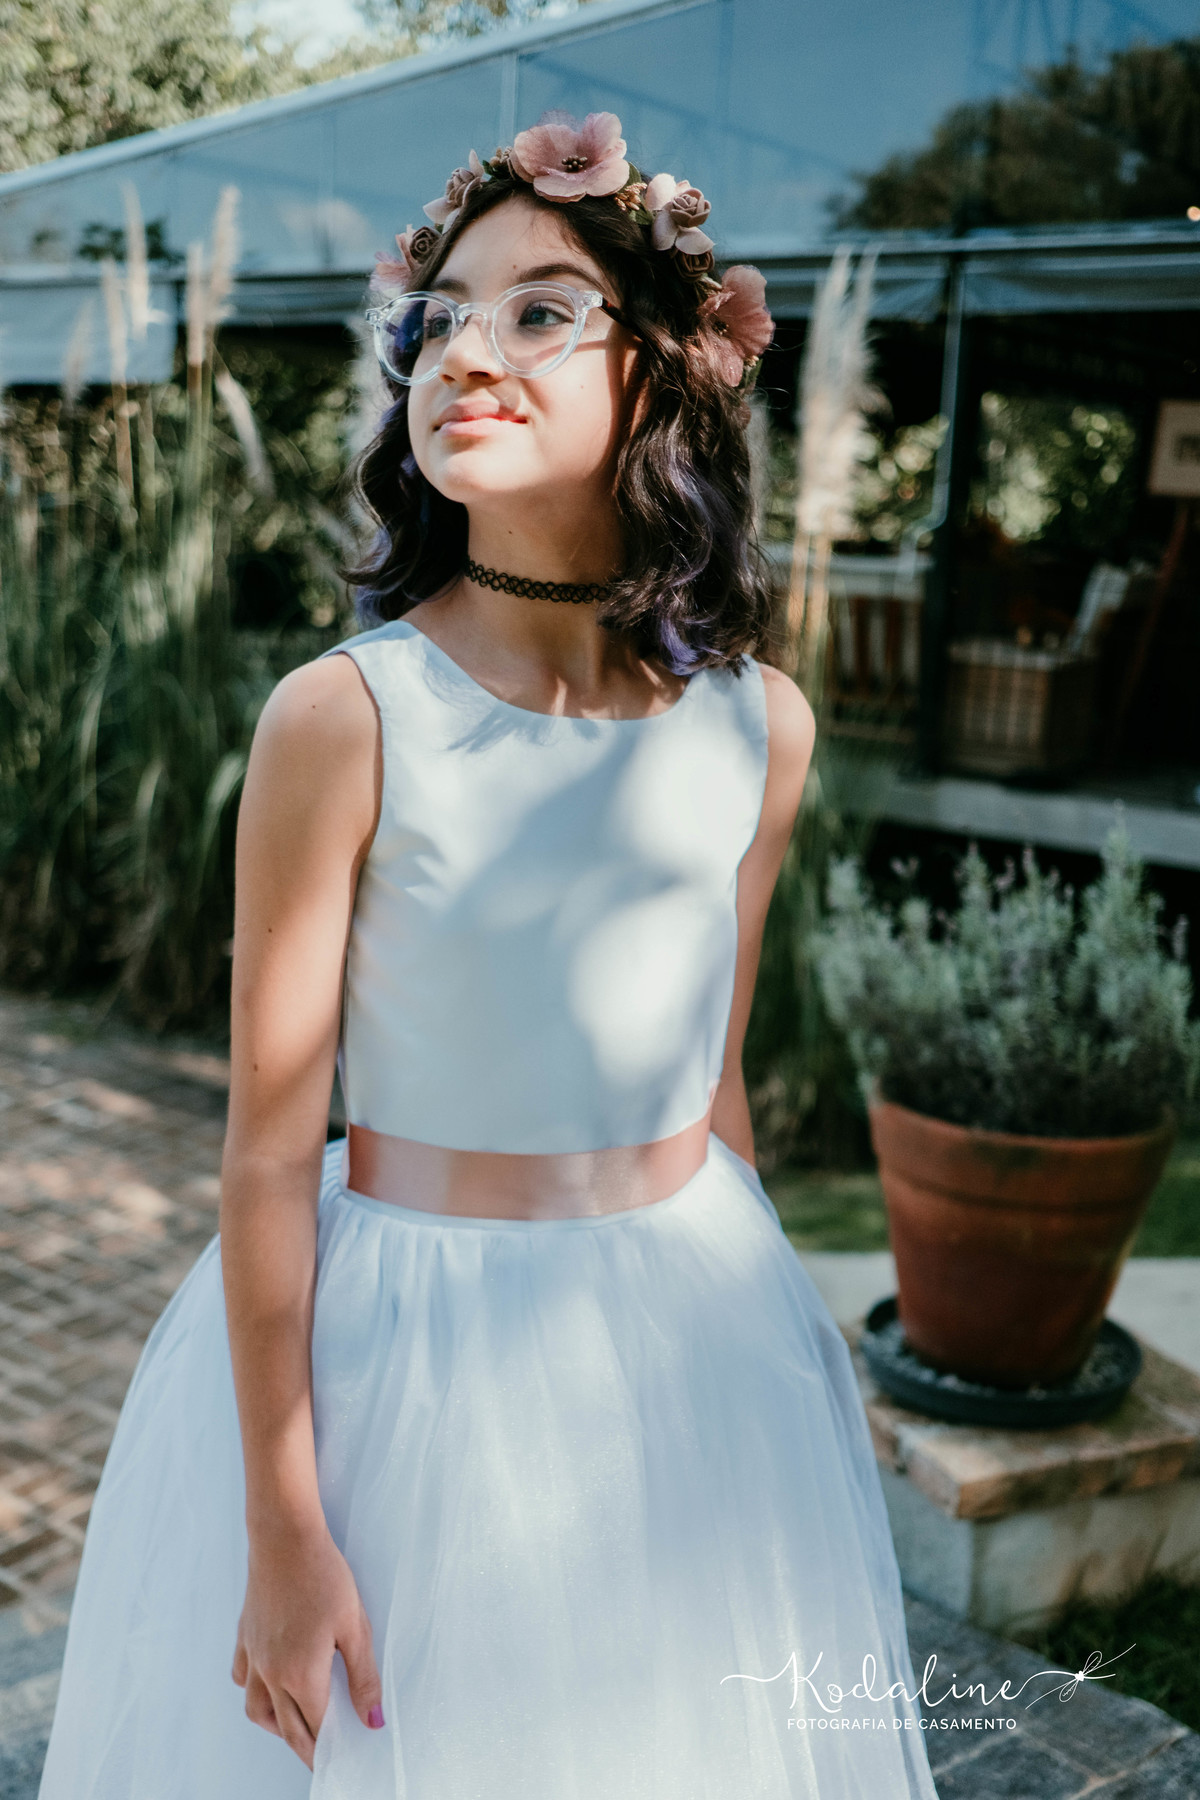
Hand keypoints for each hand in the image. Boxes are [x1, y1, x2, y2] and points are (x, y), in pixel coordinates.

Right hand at [231, 1519, 383, 1769]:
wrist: (284, 1537)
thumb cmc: (324, 1576)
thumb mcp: (354, 1626)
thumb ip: (363, 1678)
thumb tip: (372, 1721)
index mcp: (300, 1675)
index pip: (317, 1727)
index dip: (332, 1746)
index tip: (344, 1757)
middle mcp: (271, 1674)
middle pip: (288, 1728)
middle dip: (307, 1749)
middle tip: (323, 1759)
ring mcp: (253, 1656)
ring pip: (258, 1711)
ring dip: (277, 1726)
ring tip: (297, 1726)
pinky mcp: (244, 1637)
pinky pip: (244, 1679)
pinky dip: (255, 1692)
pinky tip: (270, 1684)